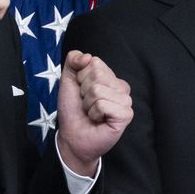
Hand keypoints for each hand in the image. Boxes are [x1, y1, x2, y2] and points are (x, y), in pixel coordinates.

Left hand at [55, 50, 131, 172]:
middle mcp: (122, 88)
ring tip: (92, 113)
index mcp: (111, 78)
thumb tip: (87, 56)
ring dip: (88, 104)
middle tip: (87, 104)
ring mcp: (126, 102)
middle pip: (97, 75)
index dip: (81, 78)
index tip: (82, 92)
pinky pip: (103, 104)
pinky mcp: (126, 115)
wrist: (73, 137)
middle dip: (84, 91)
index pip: (95, 62)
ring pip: (98, 90)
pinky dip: (94, 113)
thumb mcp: (68, 81)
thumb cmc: (73, 111)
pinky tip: (98, 120)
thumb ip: (73, 61)